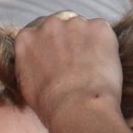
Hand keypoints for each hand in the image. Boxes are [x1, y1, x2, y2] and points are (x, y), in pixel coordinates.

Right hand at [11, 12, 121, 132]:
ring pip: (84, 27)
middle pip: (62, 23)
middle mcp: (48, 25)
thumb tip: (38, 63)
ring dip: (88, 41)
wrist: (78, 109)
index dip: (51, 44)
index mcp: (26, 38)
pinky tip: (103, 66)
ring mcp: (75, 23)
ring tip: (92, 68)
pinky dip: (106, 45)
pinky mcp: (98, 27)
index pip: (39, 31)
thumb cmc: (52, 107)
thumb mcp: (27, 85)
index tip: (60, 56)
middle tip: (78, 62)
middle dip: (69, 39)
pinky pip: (103, 32)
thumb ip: (29, 64)